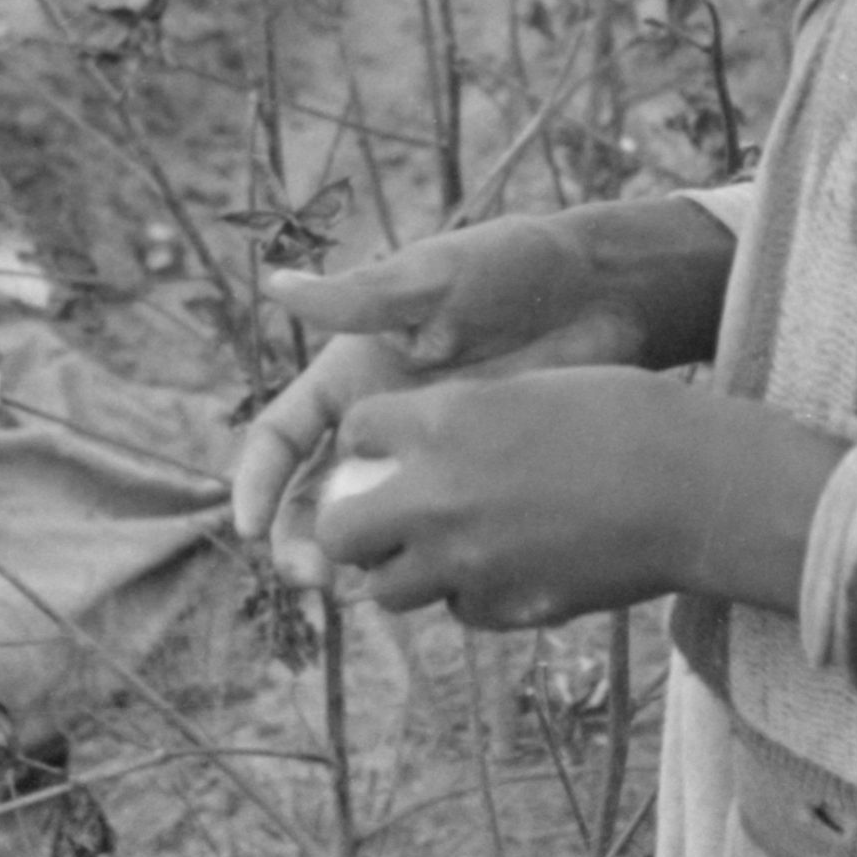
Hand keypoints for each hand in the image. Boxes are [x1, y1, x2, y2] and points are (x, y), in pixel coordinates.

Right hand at [231, 202, 736, 576]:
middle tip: (315, 573)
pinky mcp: (476, 481)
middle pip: (316, 497)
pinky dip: (418, 563)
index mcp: (353, 375)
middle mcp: (379, 424)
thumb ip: (363, 298)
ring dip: (354, 561)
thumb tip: (278, 285)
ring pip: (372, 525)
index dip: (259, 483)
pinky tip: (421, 584)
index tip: (252, 528)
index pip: (282, 438)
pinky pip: (434, 533)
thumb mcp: (437, 277)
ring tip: (359, 589)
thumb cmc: (514, 267)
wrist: (604, 294)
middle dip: (302, 540)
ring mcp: (427, 459)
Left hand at [313, 366, 691, 628]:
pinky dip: (468, 594)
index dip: (368, 439)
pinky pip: (457, 610)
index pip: (354, 432)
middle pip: (340, 530)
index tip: (389, 444)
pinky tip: (508, 566)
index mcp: (444, 423)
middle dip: (354, 522)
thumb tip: (428, 442)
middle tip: (387, 514)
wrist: (694, 487)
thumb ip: (468, 416)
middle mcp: (437, 496)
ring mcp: (467, 563)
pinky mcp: (504, 609)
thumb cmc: (630, 417)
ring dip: (406, 568)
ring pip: (387, 589)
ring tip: (448, 547)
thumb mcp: (535, 388)